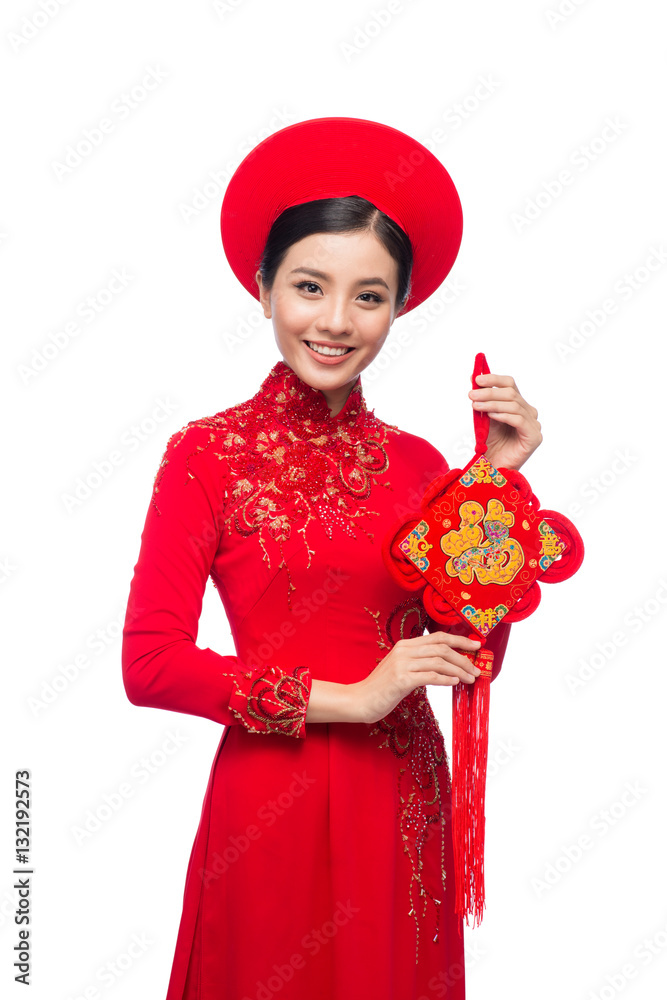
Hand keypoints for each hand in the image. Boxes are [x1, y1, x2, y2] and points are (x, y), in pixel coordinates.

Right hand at [352, 631, 482, 725]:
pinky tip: (455, 683)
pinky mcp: (401, 679)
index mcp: (405, 645)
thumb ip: (420, 664)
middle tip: (477, 669)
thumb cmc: (383, 688)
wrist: (360, 700)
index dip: (460, 639)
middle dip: (464, 657)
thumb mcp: (402, 670)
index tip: (476, 645)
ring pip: (439, 661)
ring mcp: (402, 664)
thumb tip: (448, 667)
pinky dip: (446, 678)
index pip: (438, 637)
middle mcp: (404, 650)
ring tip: (470, 679)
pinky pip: (430, 676)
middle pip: (442, 647)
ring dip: (459, 670)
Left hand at [469, 371, 542, 470]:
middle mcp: (529, 412)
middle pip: (511, 393)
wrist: (493, 468)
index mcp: (519, 405)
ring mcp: (534, 424)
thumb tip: (473, 377)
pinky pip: (518, 420)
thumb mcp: (484, 417)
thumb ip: (483, 399)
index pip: (510, 385)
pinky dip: (503, 415)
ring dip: (492, 403)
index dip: (494, 379)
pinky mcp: (534, 437)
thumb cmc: (490, 444)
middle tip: (471, 394)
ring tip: (475, 405)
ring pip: (514, 405)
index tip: (477, 379)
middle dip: (489, 392)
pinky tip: (490, 415)